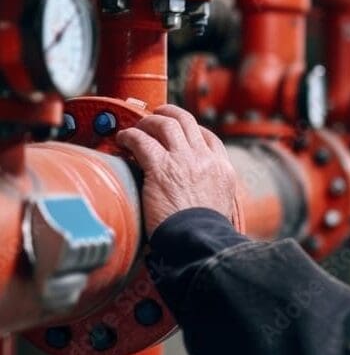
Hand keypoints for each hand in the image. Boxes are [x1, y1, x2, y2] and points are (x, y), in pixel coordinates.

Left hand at [116, 104, 241, 237]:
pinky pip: (142, 141)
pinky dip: (130, 136)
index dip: (192, 129)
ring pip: (165, 124)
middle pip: (187, 121)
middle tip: (156, 116)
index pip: (208, 137)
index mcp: (222, 168)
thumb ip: (212, 191)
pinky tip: (123, 140)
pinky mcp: (160, 167)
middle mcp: (205, 158)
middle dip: (169, 114)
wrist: (198, 240)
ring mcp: (183, 160)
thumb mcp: (222, 205)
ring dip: (148, 121)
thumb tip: (202, 194)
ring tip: (137, 127)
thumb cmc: (204, 232)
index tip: (179, 132)